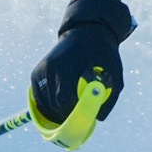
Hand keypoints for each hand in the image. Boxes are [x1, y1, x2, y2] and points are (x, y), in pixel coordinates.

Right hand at [28, 0, 134, 149]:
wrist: (86, 32)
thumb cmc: (103, 54)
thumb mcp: (114, 73)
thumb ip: (109, 97)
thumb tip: (97, 119)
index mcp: (67, 66)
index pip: (64, 100)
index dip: (73, 112)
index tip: (85, 115)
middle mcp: (50, 68)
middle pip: (54, 105)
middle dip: (67, 114)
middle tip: (80, 115)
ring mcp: (40, 71)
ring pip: (45, 104)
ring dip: (58, 110)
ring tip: (73, 106)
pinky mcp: (36, 74)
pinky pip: (40, 98)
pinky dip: (50, 104)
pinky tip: (63, 101)